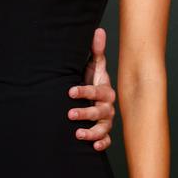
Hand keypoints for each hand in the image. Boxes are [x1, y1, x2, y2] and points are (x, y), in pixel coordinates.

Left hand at [68, 28, 115, 150]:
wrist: (96, 98)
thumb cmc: (93, 80)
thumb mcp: (95, 66)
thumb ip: (96, 51)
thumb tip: (99, 30)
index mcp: (105, 90)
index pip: (96, 91)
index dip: (84, 91)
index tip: (70, 91)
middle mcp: (108, 106)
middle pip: (99, 111)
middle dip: (85, 113)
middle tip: (69, 113)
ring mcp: (107, 120)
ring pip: (102, 128)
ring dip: (92, 132)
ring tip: (78, 134)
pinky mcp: (105, 132)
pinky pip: (106, 140)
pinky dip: (102, 144)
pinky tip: (93, 148)